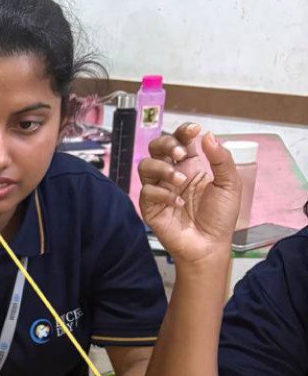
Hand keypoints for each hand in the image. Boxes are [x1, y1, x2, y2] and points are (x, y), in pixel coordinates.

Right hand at [139, 124, 240, 267]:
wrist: (210, 245)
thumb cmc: (220, 217)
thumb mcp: (230, 184)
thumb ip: (221, 159)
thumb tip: (207, 135)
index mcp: (190, 165)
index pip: (180, 140)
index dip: (183, 131)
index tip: (194, 130)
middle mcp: (171, 173)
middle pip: (156, 147)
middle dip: (167, 145)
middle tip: (181, 154)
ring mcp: (159, 190)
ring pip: (145, 166)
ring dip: (162, 168)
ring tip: (181, 181)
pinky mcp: (150, 207)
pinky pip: (147, 192)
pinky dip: (163, 194)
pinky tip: (179, 203)